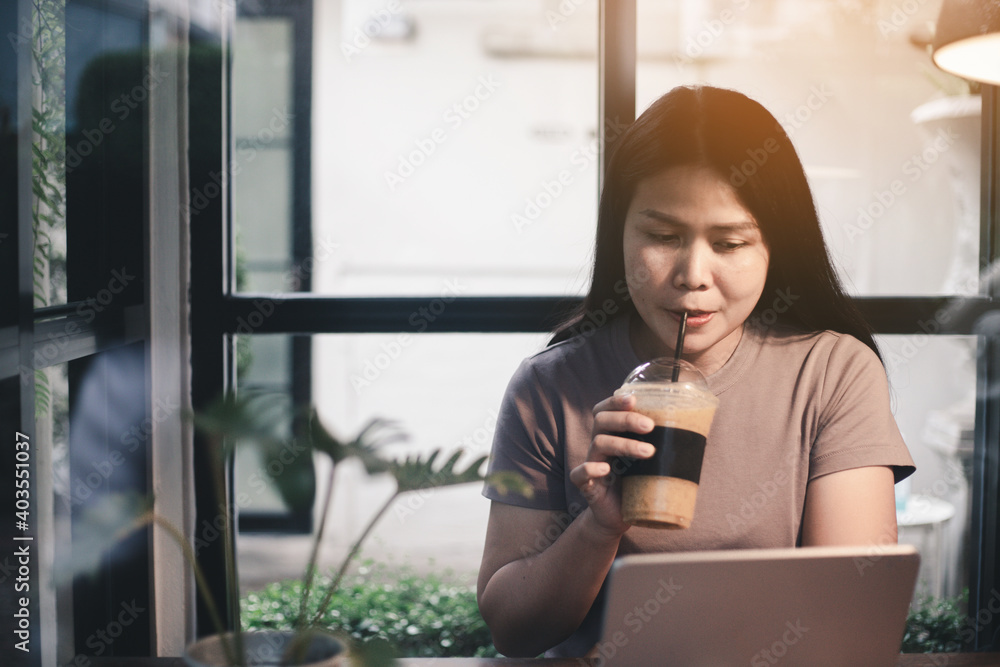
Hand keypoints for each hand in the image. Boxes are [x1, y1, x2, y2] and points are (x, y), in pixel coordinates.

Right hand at [569, 393, 654, 537]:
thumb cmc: (636, 484)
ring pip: (599, 443)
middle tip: (650, 426)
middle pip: (602, 420)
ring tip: (648, 452)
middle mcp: (599, 445)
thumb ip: (661, 446)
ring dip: (624, 444)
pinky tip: (605, 470)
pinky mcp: (586, 485)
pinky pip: (579, 473)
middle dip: (626, 419)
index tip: (634, 398)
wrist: (618, 517)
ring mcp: (592, 463)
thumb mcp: (649, 462)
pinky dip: (590, 468)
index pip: (606, 410)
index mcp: (612, 435)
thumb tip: (696, 431)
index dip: (615, 401)